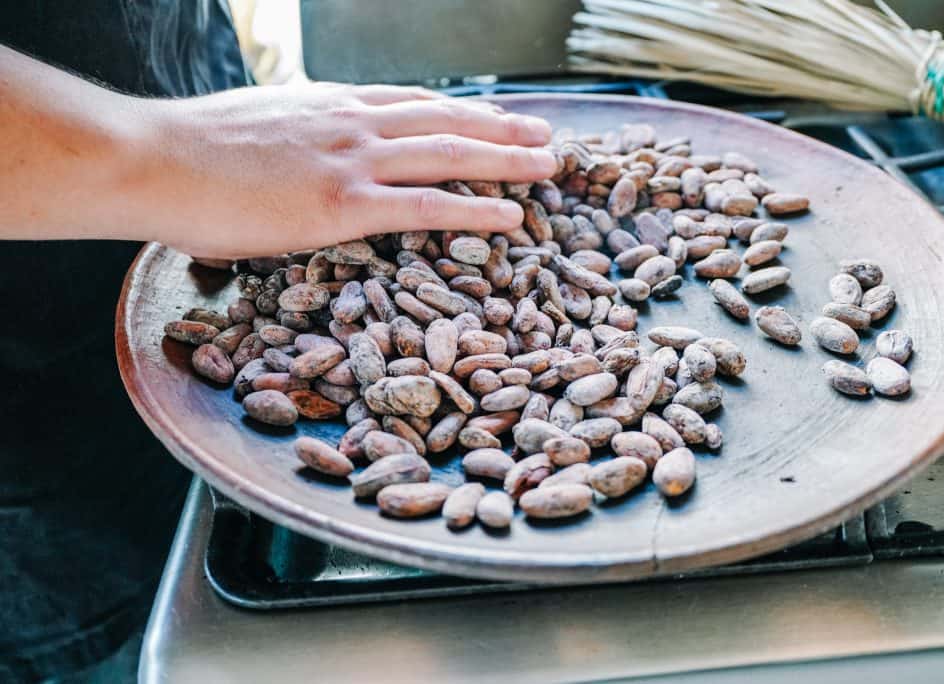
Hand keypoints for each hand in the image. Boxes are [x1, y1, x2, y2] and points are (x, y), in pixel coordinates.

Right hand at [135, 82, 555, 257]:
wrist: (150, 158)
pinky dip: (475, 208)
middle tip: (544, 134)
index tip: (495, 115)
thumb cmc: (188, 150)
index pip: (412, 103)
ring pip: (450, 153)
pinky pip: (426, 205)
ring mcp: (351, 161)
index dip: (460, 110)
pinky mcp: (342, 204)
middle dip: (502, 127)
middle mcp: (351, 122)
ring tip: (549, 164)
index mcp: (329, 103)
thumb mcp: (255, 125)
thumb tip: (303, 148)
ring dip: (507, 158)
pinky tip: (512, 215)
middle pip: (445, 119)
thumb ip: (295, 133)